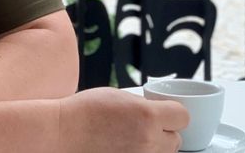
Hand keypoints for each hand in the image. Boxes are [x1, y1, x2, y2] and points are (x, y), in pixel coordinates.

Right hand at [57, 88, 188, 152]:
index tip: (165, 114)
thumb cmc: (84, 111)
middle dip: (164, 133)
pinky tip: (125, 149)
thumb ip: (143, 106)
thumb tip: (157, 112)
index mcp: (147, 115)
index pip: (183, 117)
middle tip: (144, 128)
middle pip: (176, 140)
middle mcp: (148, 139)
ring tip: (133, 141)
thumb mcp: (119, 96)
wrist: (61, 132)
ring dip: (155, 148)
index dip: (173, 114)